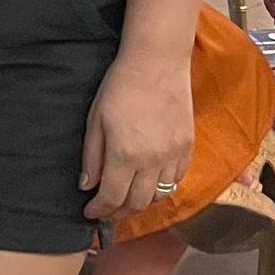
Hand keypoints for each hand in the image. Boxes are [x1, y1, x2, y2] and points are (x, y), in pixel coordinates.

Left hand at [81, 52, 193, 220]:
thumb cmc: (120, 86)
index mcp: (124, 155)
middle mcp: (152, 161)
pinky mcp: (187, 147)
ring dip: (141, 202)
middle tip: (106, 210)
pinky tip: (148, 182)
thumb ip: (91, 157)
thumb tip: (86, 185)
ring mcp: (173, 155)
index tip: (89, 212)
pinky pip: (177, 179)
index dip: (99, 211)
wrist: (157, 62)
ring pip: (159, 196)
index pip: (111, 198)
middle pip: (137, 204)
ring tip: (126, 198)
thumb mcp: (95, 120)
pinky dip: (161, 187)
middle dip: (118, 212)